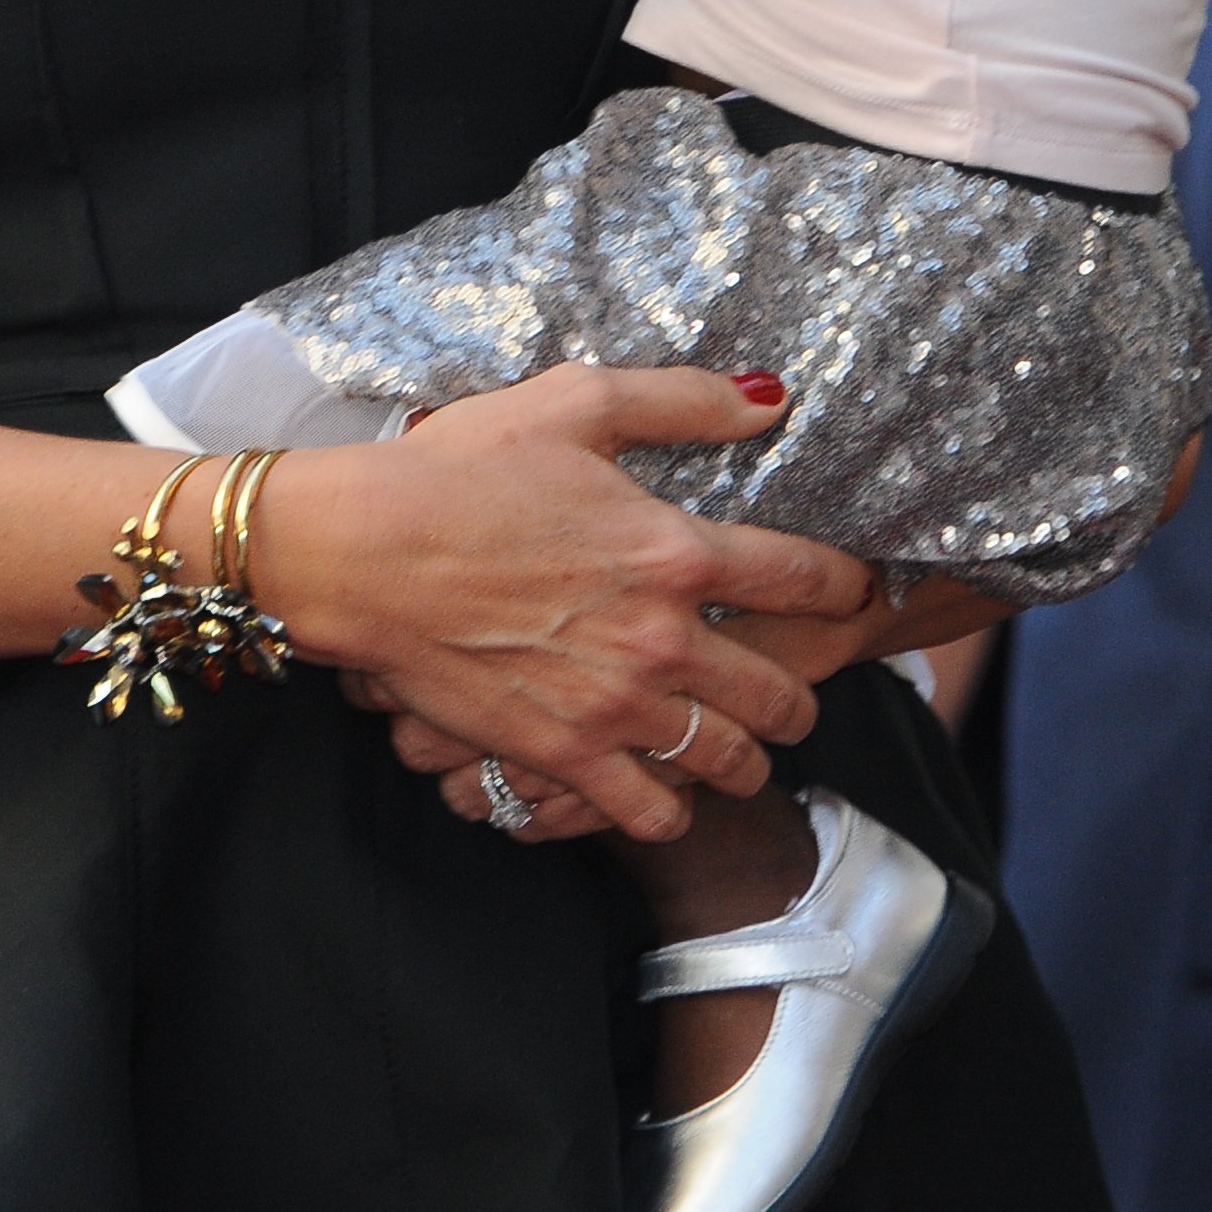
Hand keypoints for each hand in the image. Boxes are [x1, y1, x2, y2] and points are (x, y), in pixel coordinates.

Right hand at [255, 366, 878, 841]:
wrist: (359, 552)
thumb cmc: (458, 469)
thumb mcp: (573, 403)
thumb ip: (683, 401)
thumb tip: (772, 399)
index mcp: (675, 550)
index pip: (805, 580)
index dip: (845, 589)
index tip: (852, 593)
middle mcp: (662, 640)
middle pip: (782, 694)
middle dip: (799, 695)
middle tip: (789, 690)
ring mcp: (614, 708)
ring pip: (728, 762)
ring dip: (746, 759)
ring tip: (738, 750)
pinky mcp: (561, 755)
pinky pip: (649, 812)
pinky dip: (666, 809)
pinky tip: (662, 791)